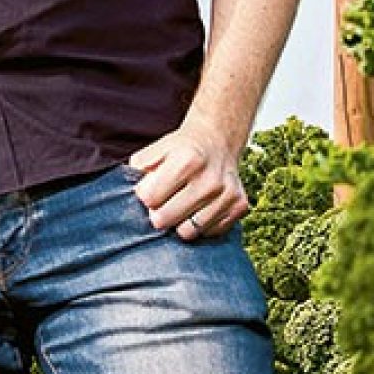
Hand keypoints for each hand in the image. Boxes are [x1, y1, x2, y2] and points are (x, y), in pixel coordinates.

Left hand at [128, 120, 250, 240]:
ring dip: (180, 222)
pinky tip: (200, 208)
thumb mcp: (154, 151)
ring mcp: (227, 194)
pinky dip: (201, 225)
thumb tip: (134, 198)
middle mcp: (210, 179)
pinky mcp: (240, 206)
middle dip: (158, 213)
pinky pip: (208, 232)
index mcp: (187, 160)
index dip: (145, 196)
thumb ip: (138, 172)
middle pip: (165, 219)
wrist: (217, 141)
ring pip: (188, 232)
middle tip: (163, 203)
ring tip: (182, 206)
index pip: (149, 199)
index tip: (151, 189)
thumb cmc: (180, 150)